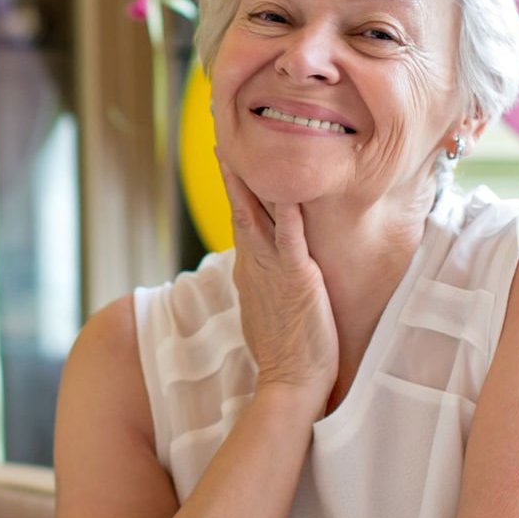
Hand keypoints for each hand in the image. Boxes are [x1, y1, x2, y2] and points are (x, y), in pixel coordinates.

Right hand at [220, 163, 337, 402]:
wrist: (291, 383)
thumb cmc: (286, 351)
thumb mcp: (267, 307)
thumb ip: (265, 280)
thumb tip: (261, 268)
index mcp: (248, 267)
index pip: (240, 216)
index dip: (234, 185)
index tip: (229, 156)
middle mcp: (253, 262)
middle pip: (239, 205)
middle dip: (232, 169)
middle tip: (222, 134)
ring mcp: (271, 268)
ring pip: (256, 212)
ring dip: (249, 177)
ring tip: (240, 144)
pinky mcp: (296, 277)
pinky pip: (289, 236)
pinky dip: (288, 209)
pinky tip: (289, 184)